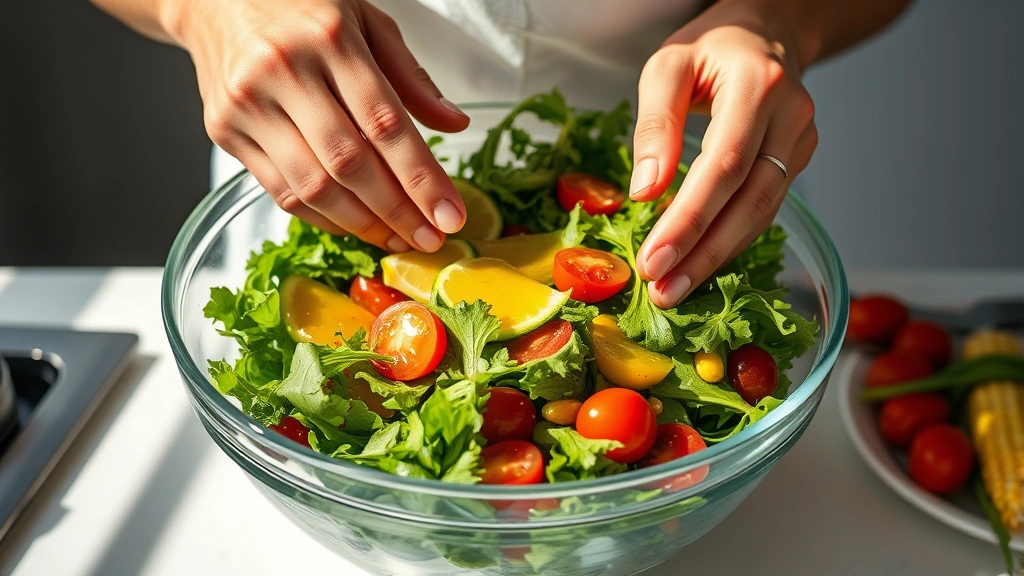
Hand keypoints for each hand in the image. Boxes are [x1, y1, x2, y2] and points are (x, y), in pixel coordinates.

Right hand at [174, 0, 468, 250]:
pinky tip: (354, 225)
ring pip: (312, 186)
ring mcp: (248, 103)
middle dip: (396, 211)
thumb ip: (411, 76)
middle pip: (349, 163)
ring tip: (396, 238)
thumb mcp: (367, 21)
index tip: (449, 215)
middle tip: (430, 239)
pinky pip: (280, 190)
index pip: (385, 124)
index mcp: (330, 37)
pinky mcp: (224, 130)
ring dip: (361, 224)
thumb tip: (454, 124)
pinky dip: (322, 217)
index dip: (421, 178)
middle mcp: (284, 70)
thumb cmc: (300, 8)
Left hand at [630, 0, 817, 307]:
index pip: (724, 166)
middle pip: (749, 200)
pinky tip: (700, 264)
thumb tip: (645, 192)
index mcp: (758, 86)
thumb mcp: (666, 67)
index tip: (654, 260)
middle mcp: (790, 116)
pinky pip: (764, 209)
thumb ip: (655, 125)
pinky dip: (731, 240)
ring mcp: (800, 141)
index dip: (690, 220)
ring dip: (717, 257)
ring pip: (762, 213)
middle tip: (663, 291)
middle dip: (704, 253)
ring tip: (675, 290)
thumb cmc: (708, 48)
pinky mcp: (797, 160)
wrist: (763, 33)